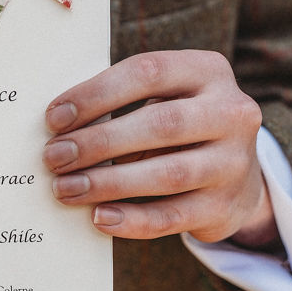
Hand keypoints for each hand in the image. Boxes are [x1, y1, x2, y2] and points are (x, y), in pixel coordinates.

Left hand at [43, 50, 276, 244]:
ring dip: (108, 182)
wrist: (237, 177)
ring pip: (167, 174)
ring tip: (65, 188)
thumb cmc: (178, 130)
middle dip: (98, 142)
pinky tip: (99, 217)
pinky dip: (132, 219)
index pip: (148, 72)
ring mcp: (234, 162)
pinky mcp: (225, 206)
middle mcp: (231, 112)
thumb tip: (58, 126)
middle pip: (160, 124)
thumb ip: (121, 104)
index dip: (97, 94)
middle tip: (54, 157)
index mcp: (208, 71)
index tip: (55, 118)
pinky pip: (172, 217)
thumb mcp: (163, 100)